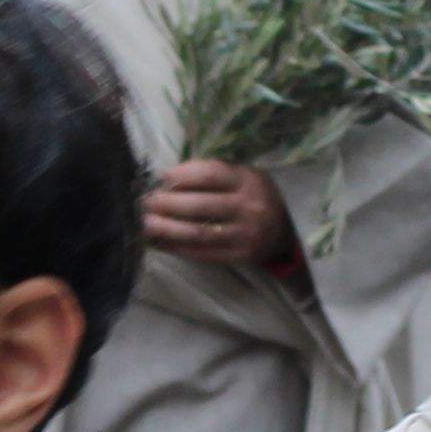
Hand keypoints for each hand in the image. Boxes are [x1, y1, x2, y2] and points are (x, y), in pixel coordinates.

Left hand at [141, 159, 294, 268]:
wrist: (285, 231)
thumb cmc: (255, 197)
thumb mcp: (245, 176)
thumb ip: (214, 175)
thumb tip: (169, 179)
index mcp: (248, 181)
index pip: (210, 175)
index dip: (182, 175)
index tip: (161, 177)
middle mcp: (248, 208)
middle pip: (200, 206)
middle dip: (167, 204)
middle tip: (145, 202)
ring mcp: (245, 235)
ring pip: (198, 233)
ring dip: (167, 229)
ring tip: (146, 224)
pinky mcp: (239, 257)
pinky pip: (202, 254)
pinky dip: (177, 249)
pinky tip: (160, 243)